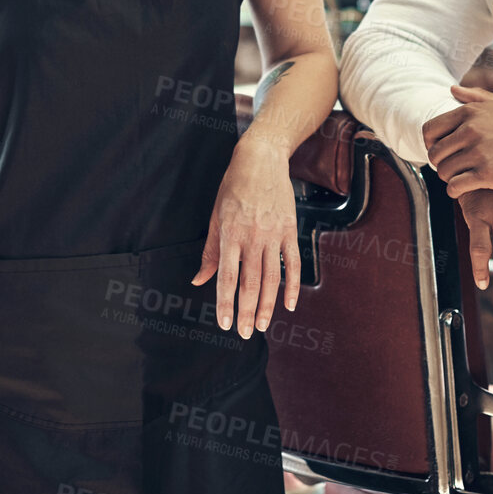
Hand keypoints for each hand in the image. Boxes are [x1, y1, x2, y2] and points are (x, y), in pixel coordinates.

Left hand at [193, 138, 302, 338]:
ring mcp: (274, 234)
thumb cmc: (233, 187)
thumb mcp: (215, 216)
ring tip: (264, 325)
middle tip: (246, 333)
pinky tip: (289, 304)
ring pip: (272, 278)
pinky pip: (293, 263)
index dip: (225, 303)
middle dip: (248, 311)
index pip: (227, 277)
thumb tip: (199, 280)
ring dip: (269, 305)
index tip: (225, 323)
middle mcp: (252, 237)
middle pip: (251, 283)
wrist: (261, 160)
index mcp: (230, 234)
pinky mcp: (290, 230)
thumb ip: (210, 251)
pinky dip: (293, 286)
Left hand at [424, 85, 492, 197]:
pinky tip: (464, 190)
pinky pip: (455, 186)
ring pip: (443, 171)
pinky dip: (455, 191)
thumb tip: (452, 89)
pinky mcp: (487, 174)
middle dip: (441, 164)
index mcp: (470, 112)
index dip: (431, 144)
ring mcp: (478, 152)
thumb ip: (475, 96)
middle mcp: (471, 130)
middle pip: (435, 153)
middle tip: (453, 169)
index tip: (443, 152)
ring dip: (449, 178)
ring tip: (461, 179)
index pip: (430, 129)